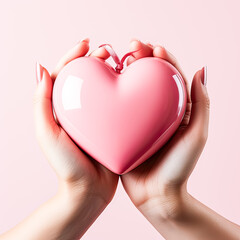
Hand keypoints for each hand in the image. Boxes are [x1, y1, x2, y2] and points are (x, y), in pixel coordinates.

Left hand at [32, 38, 118, 238]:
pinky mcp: (113, 125)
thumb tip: (40, 68)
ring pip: (104, 87)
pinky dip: (123, 89)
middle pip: (87, 77)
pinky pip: (117, 102)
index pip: (66, 74)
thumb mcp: (47, 133)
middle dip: (95, 59)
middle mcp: (81, 109)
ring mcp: (98, 116)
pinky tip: (130, 81)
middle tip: (107, 51)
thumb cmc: (67, 166)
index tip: (87, 44)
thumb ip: (41, 102)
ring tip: (120, 60)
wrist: (88, 190)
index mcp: (63, 108)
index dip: (74, 56)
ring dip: (111, 70)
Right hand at [121, 39, 209, 218]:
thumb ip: (201, 103)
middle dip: (142, 58)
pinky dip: (112, 91)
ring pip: (131, 88)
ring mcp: (137, 118)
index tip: (153, 48)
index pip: (170, 76)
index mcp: (174, 109)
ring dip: (125, 70)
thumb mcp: (197, 135)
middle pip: (149, 77)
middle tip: (132, 46)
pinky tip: (105, 81)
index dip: (163, 59)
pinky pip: (117, 105)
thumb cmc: (179, 167)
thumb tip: (201, 70)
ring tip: (117, 58)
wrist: (157, 195)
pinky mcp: (122, 127)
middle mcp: (154, 109)